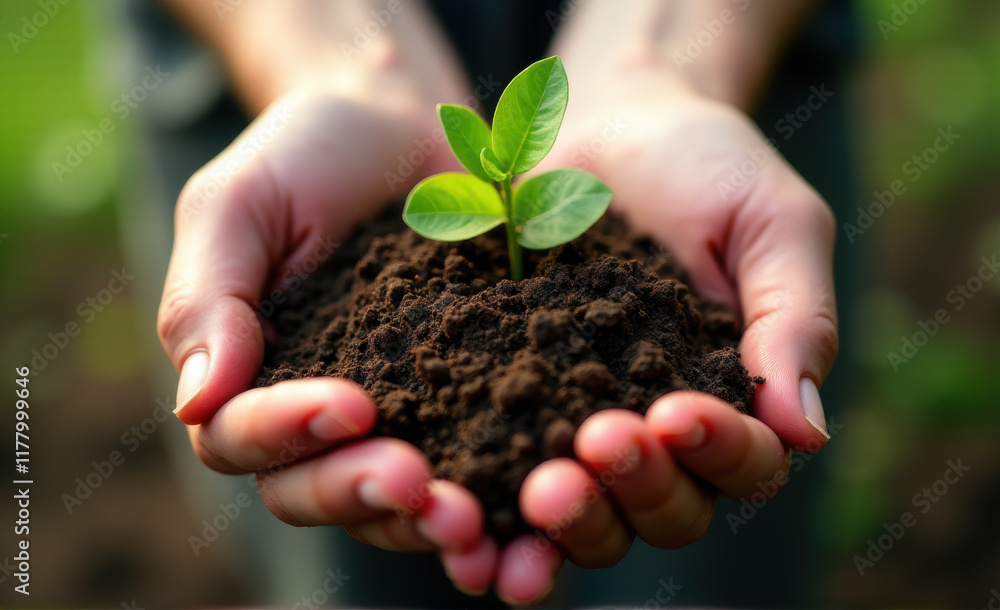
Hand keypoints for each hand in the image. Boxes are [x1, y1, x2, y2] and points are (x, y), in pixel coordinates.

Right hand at [156, 83, 500, 589]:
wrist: (405, 123)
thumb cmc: (306, 155)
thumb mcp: (238, 204)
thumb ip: (207, 298)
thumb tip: (195, 404)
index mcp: (248, 378)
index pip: (242, 438)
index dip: (288, 434)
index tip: (351, 403)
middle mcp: (317, 416)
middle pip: (315, 492)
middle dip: (362, 494)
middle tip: (418, 485)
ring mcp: (399, 415)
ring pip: (394, 500)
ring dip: (428, 520)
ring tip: (474, 519)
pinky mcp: (469, 402)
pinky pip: (476, 461)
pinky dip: (498, 492)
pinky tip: (533, 496)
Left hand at [493, 69, 837, 602]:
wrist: (601, 124)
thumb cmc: (706, 166)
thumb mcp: (772, 222)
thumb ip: (795, 318)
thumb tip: (808, 432)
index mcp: (735, 401)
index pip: (745, 463)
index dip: (717, 452)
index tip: (673, 410)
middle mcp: (659, 437)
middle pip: (664, 512)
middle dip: (635, 491)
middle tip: (596, 447)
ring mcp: (577, 428)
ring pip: (587, 516)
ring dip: (566, 524)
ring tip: (535, 496)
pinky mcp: (505, 407)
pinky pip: (499, 477)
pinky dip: (486, 512)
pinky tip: (456, 514)